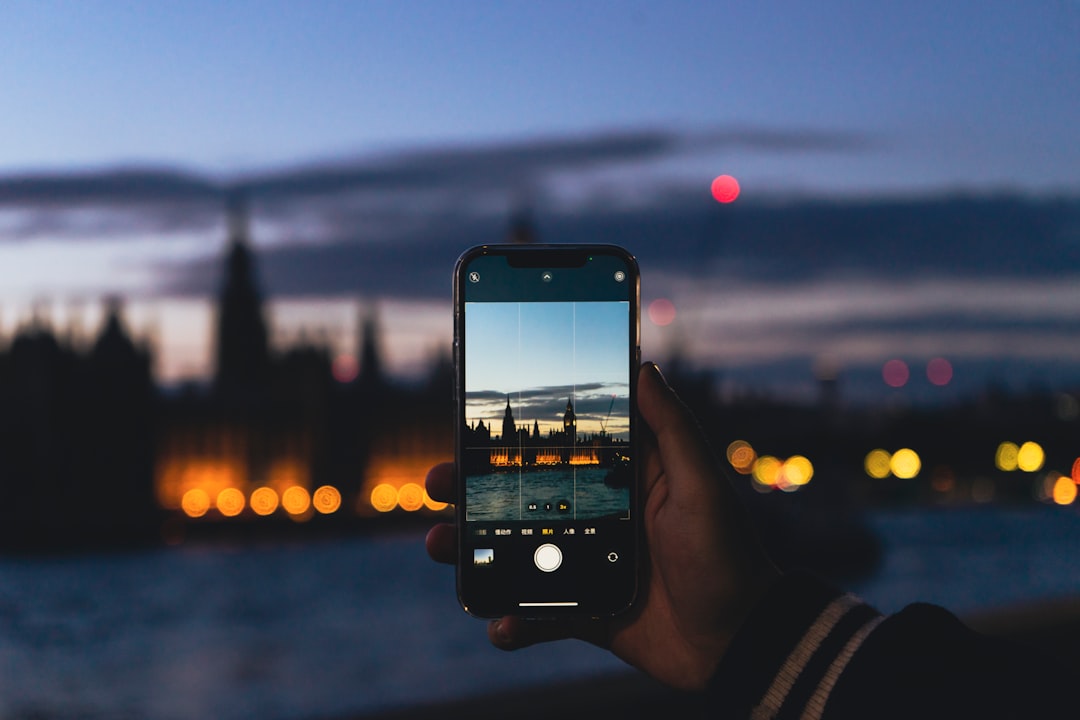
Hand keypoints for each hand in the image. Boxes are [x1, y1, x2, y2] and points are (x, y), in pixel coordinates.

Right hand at [425, 362, 779, 689]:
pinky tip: (499, 625)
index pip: (557, 448)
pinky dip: (513, 622)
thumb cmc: (729, 555)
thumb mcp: (702, 484)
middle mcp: (595, 515)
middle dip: (471, 490)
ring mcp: (584, 565)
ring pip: (515, 552)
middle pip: (520, 497)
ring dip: (473, 551)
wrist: (739, 642)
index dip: (511, 438)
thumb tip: (645, 366)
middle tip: (436, 483)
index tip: (467, 424)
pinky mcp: (583, 610)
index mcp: (622, 479)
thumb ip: (672, 428)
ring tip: (443, 548)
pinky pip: (538, 614)